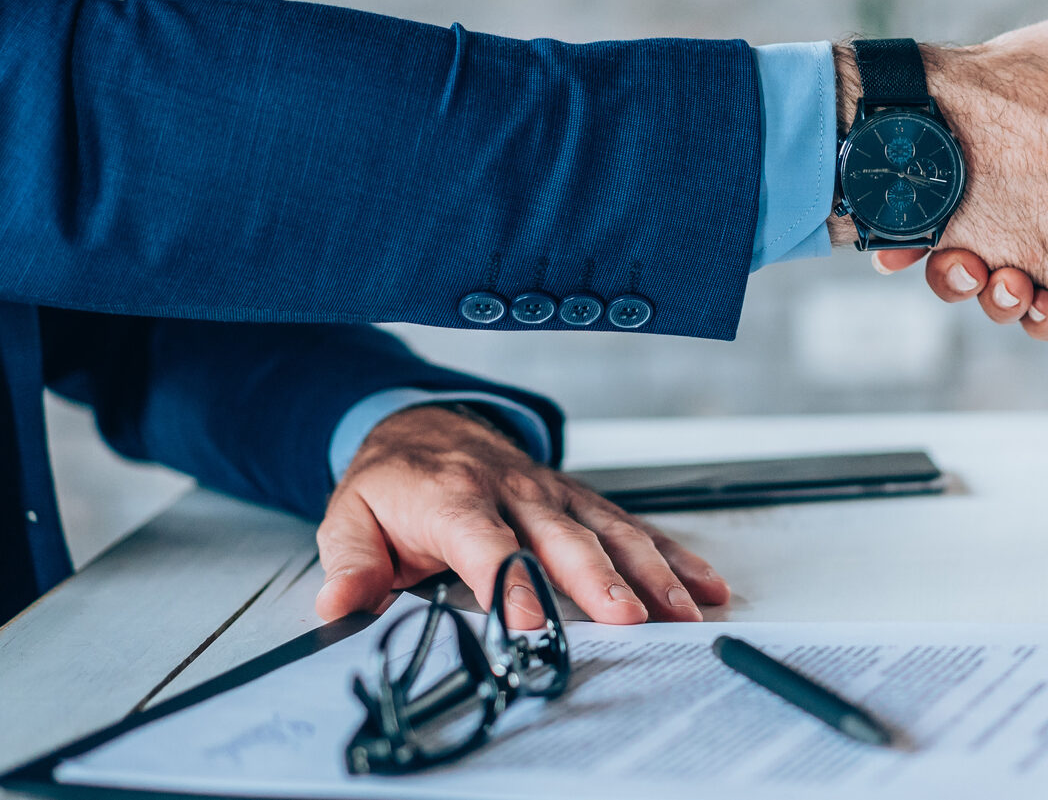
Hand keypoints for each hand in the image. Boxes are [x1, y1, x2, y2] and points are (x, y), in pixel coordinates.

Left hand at [313, 405, 728, 628]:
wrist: (425, 425)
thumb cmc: (394, 483)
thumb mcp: (350, 518)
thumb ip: (351, 565)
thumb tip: (337, 608)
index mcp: (455, 500)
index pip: (488, 547)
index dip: (511, 588)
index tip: (530, 628)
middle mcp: (515, 493)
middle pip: (563, 540)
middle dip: (599, 579)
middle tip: (629, 617)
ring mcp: (555, 496)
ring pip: (610, 533)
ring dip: (650, 572)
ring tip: (680, 609)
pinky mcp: (581, 502)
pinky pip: (633, 527)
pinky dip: (673, 556)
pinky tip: (704, 583)